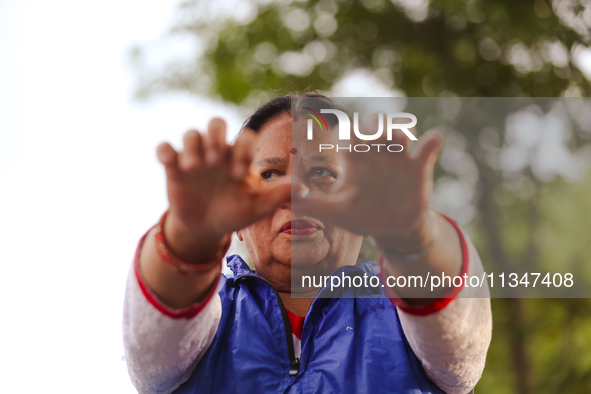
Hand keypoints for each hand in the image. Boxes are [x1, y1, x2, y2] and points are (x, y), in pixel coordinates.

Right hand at [156, 118, 289, 259]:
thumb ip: (278, 195)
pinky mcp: (174, 167)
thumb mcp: (257, 207)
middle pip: (216, 123)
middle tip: (215, 158)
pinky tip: (170, 163)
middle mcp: (217, 152)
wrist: (206, 230)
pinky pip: (165, 148)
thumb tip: (303, 187)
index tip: (239, 175)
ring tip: (194, 167)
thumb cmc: (234, 214)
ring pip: (192, 134)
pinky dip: (165, 151)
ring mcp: (195, 158)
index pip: (244, 138)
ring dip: (193, 145)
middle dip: (216, 135)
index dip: (243, 150)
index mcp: (239, 157)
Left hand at [293, 126, 442, 251]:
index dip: (344, 130)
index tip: (340, 134)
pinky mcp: (418, 167)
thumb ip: (311, 204)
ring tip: (398, 140)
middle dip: (372, 124)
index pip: (348, 135)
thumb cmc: (361, 215)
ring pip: (399, 132)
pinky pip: (427, 149)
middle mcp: (376, 153)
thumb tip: (286, 195)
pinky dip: (431, 142)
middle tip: (369, 134)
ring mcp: (398, 158)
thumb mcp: (336, 212)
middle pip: (374, 125)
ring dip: (398, 131)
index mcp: (355, 159)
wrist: (391, 229)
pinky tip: (432, 141)